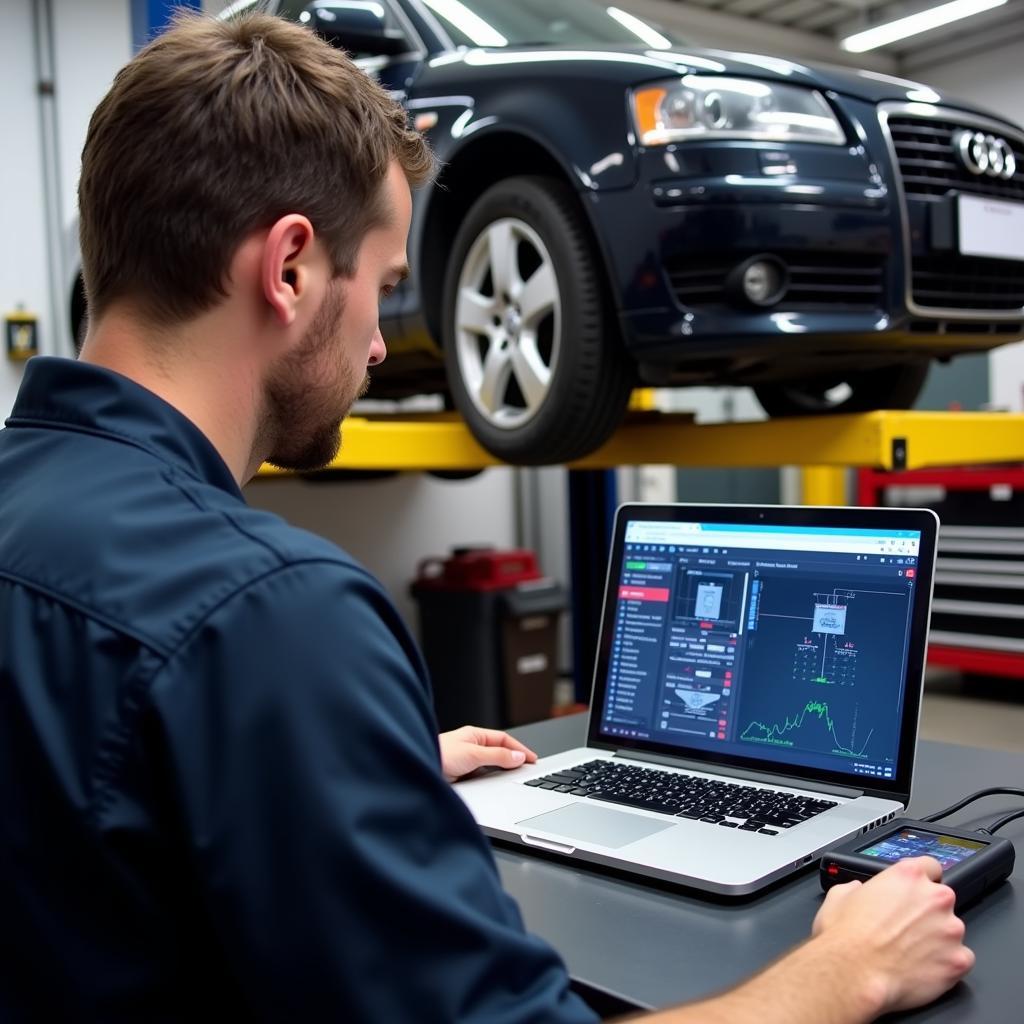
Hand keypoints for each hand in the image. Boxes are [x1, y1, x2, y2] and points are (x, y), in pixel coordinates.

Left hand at [438, 725, 537, 781]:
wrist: (419, 770)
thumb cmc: (440, 755)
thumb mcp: (473, 754)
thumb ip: (497, 756)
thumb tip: (517, 756)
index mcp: (475, 735)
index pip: (503, 740)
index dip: (519, 748)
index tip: (532, 758)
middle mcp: (472, 747)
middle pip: (499, 752)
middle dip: (514, 759)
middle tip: (528, 769)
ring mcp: (467, 761)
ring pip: (491, 765)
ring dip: (503, 770)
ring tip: (515, 777)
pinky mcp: (463, 775)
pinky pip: (483, 776)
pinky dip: (492, 779)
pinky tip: (496, 785)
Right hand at [811, 856, 974, 1015]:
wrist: (853, 974)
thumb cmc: (846, 937)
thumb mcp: (839, 896)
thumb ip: (857, 888)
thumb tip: (859, 891)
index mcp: (907, 876)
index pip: (930, 866)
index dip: (921, 879)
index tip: (916, 891)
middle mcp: (934, 898)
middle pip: (941, 899)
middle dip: (927, 912)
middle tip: (906, 928)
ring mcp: (951, 930)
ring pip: (951, 930)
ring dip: (937, 938)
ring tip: (911, 952)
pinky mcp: (958, 961)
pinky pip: (962, 958)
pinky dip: (946, 963)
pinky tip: (924, 967)